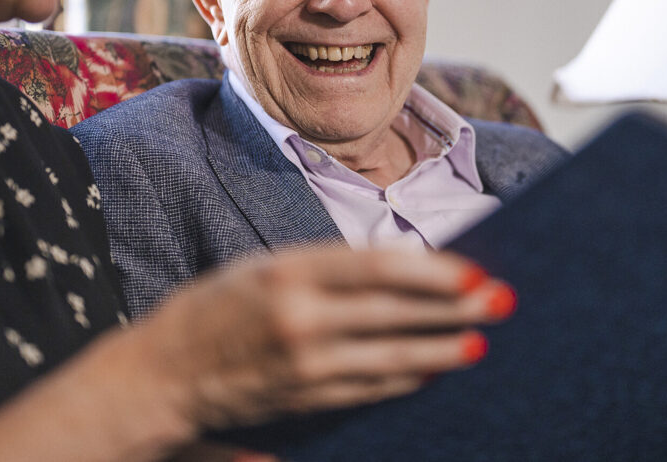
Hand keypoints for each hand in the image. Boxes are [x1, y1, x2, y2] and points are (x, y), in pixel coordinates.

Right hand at [138, 246, 515, 432]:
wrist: (164, 373)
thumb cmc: (217, 305)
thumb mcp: (267, 267)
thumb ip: (329, 268)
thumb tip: (402, 267)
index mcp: (289, 272)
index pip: (378, 268)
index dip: (433, 272)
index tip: (474, 270)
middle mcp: (301, 319)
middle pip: (396, 314)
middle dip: (454, 310)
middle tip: (501, 302)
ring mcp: (306, 366)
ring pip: (392, 357)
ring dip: (443, 349)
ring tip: (481, 342)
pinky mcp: (308, 399)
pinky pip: (371, 387)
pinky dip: (408, 376)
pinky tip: (435, 366)